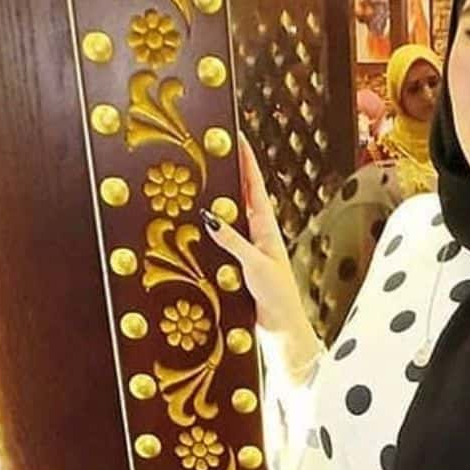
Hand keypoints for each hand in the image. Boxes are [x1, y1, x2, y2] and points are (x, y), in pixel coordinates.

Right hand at [201, 132, 319, 380]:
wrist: (282, 334)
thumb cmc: (277, 299)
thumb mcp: (256, 266)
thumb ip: (233, 242)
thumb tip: (209, 216)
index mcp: (267, 230)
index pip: (254, 187)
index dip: (245, 161)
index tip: (235, 135)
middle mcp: (256, 237)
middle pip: (237, 199)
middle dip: (223, 176)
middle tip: (205, 152)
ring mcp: (245, 253)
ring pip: (224, 222)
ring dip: (210, 205)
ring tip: (190, 182)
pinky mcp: (236, 271)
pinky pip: (217, 246)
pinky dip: (204, 235)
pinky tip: (188, 229)